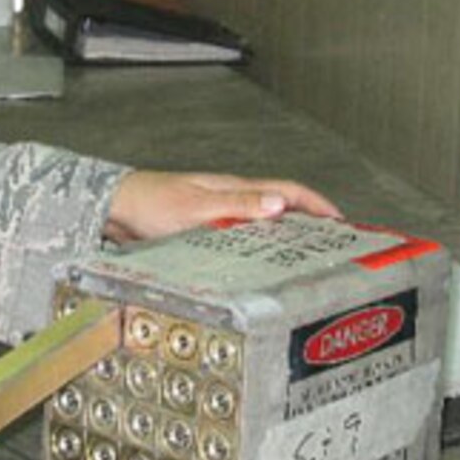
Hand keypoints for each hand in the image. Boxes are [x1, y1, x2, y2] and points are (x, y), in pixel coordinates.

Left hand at [104, 170, 341, 242]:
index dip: (319, 205)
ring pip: (264, 227)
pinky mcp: (206, 233)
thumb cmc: (151, 202)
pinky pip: (243, 242)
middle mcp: (233, 201)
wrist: (116, 210)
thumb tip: (280, 205)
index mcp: (237, 189)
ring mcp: (220, 216)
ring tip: (304, 265)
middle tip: (334, 249)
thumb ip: (238, 206)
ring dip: (286, 241)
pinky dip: (260, 252)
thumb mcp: (198, 208)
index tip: (343, 222)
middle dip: (312, 225)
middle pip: (283, 209)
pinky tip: (259, 271)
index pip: (290, 191)